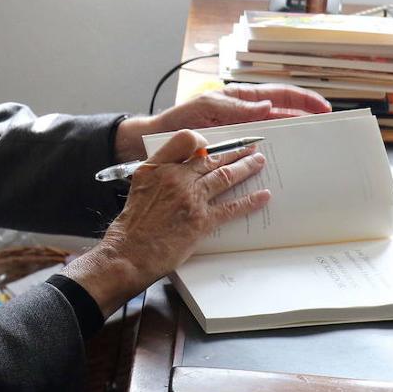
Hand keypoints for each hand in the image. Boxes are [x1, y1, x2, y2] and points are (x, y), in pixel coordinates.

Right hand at [64, 129, 269, 315]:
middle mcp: (176, 177)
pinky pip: (232, 207)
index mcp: (158, 166)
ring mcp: (191, 198)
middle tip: (249, 148)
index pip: (186, 139)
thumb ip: (160, 171)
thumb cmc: (133, 224)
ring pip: (225, 176)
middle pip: (212, 158)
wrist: (130, 251)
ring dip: (246, 168)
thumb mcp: (140, 185)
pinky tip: (262, 196)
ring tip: (258, 162)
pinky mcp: (202, 220)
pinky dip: (250, 201)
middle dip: (234, 152)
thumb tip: (182, 166)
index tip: (212, 146)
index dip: (203, 141)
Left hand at [114, 83, 330, 160]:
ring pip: (275, 135)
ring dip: (293, 141)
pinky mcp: (235, 152)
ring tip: (311, 151)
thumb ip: (235, 107)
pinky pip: (260, 153)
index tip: (323, 108)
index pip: (279, 94)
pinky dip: (274, 158)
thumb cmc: (179, 121)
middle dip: (306, 120)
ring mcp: (242, 134)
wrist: (157, 142)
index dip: (303, 100)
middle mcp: (245, 115)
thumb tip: (268, 105)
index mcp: (241, 99)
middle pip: (283, 115)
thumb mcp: (206, 108)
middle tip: (326, 133)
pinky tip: (283, 168)